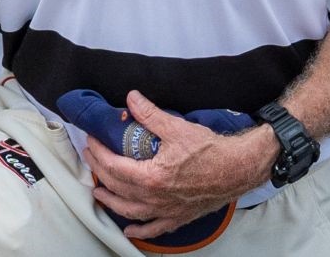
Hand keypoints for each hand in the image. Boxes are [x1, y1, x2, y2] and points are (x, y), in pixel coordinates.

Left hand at [82, 93, 276, 238]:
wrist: (238, 168)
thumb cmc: (211, 150)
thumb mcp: (177, 128)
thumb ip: (150, 114)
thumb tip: (132, 99)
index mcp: (151, 177)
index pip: (114, 166)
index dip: (99, 153)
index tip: (92, 142)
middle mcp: (154, 198)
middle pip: (117, 187)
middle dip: (99, 171)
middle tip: (91, 157)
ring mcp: (165, 210)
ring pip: (129, 211)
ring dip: (111, 201)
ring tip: (99, 192)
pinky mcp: (178, 217)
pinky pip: (154, 228)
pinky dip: (140, 230)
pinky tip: (130, 229)